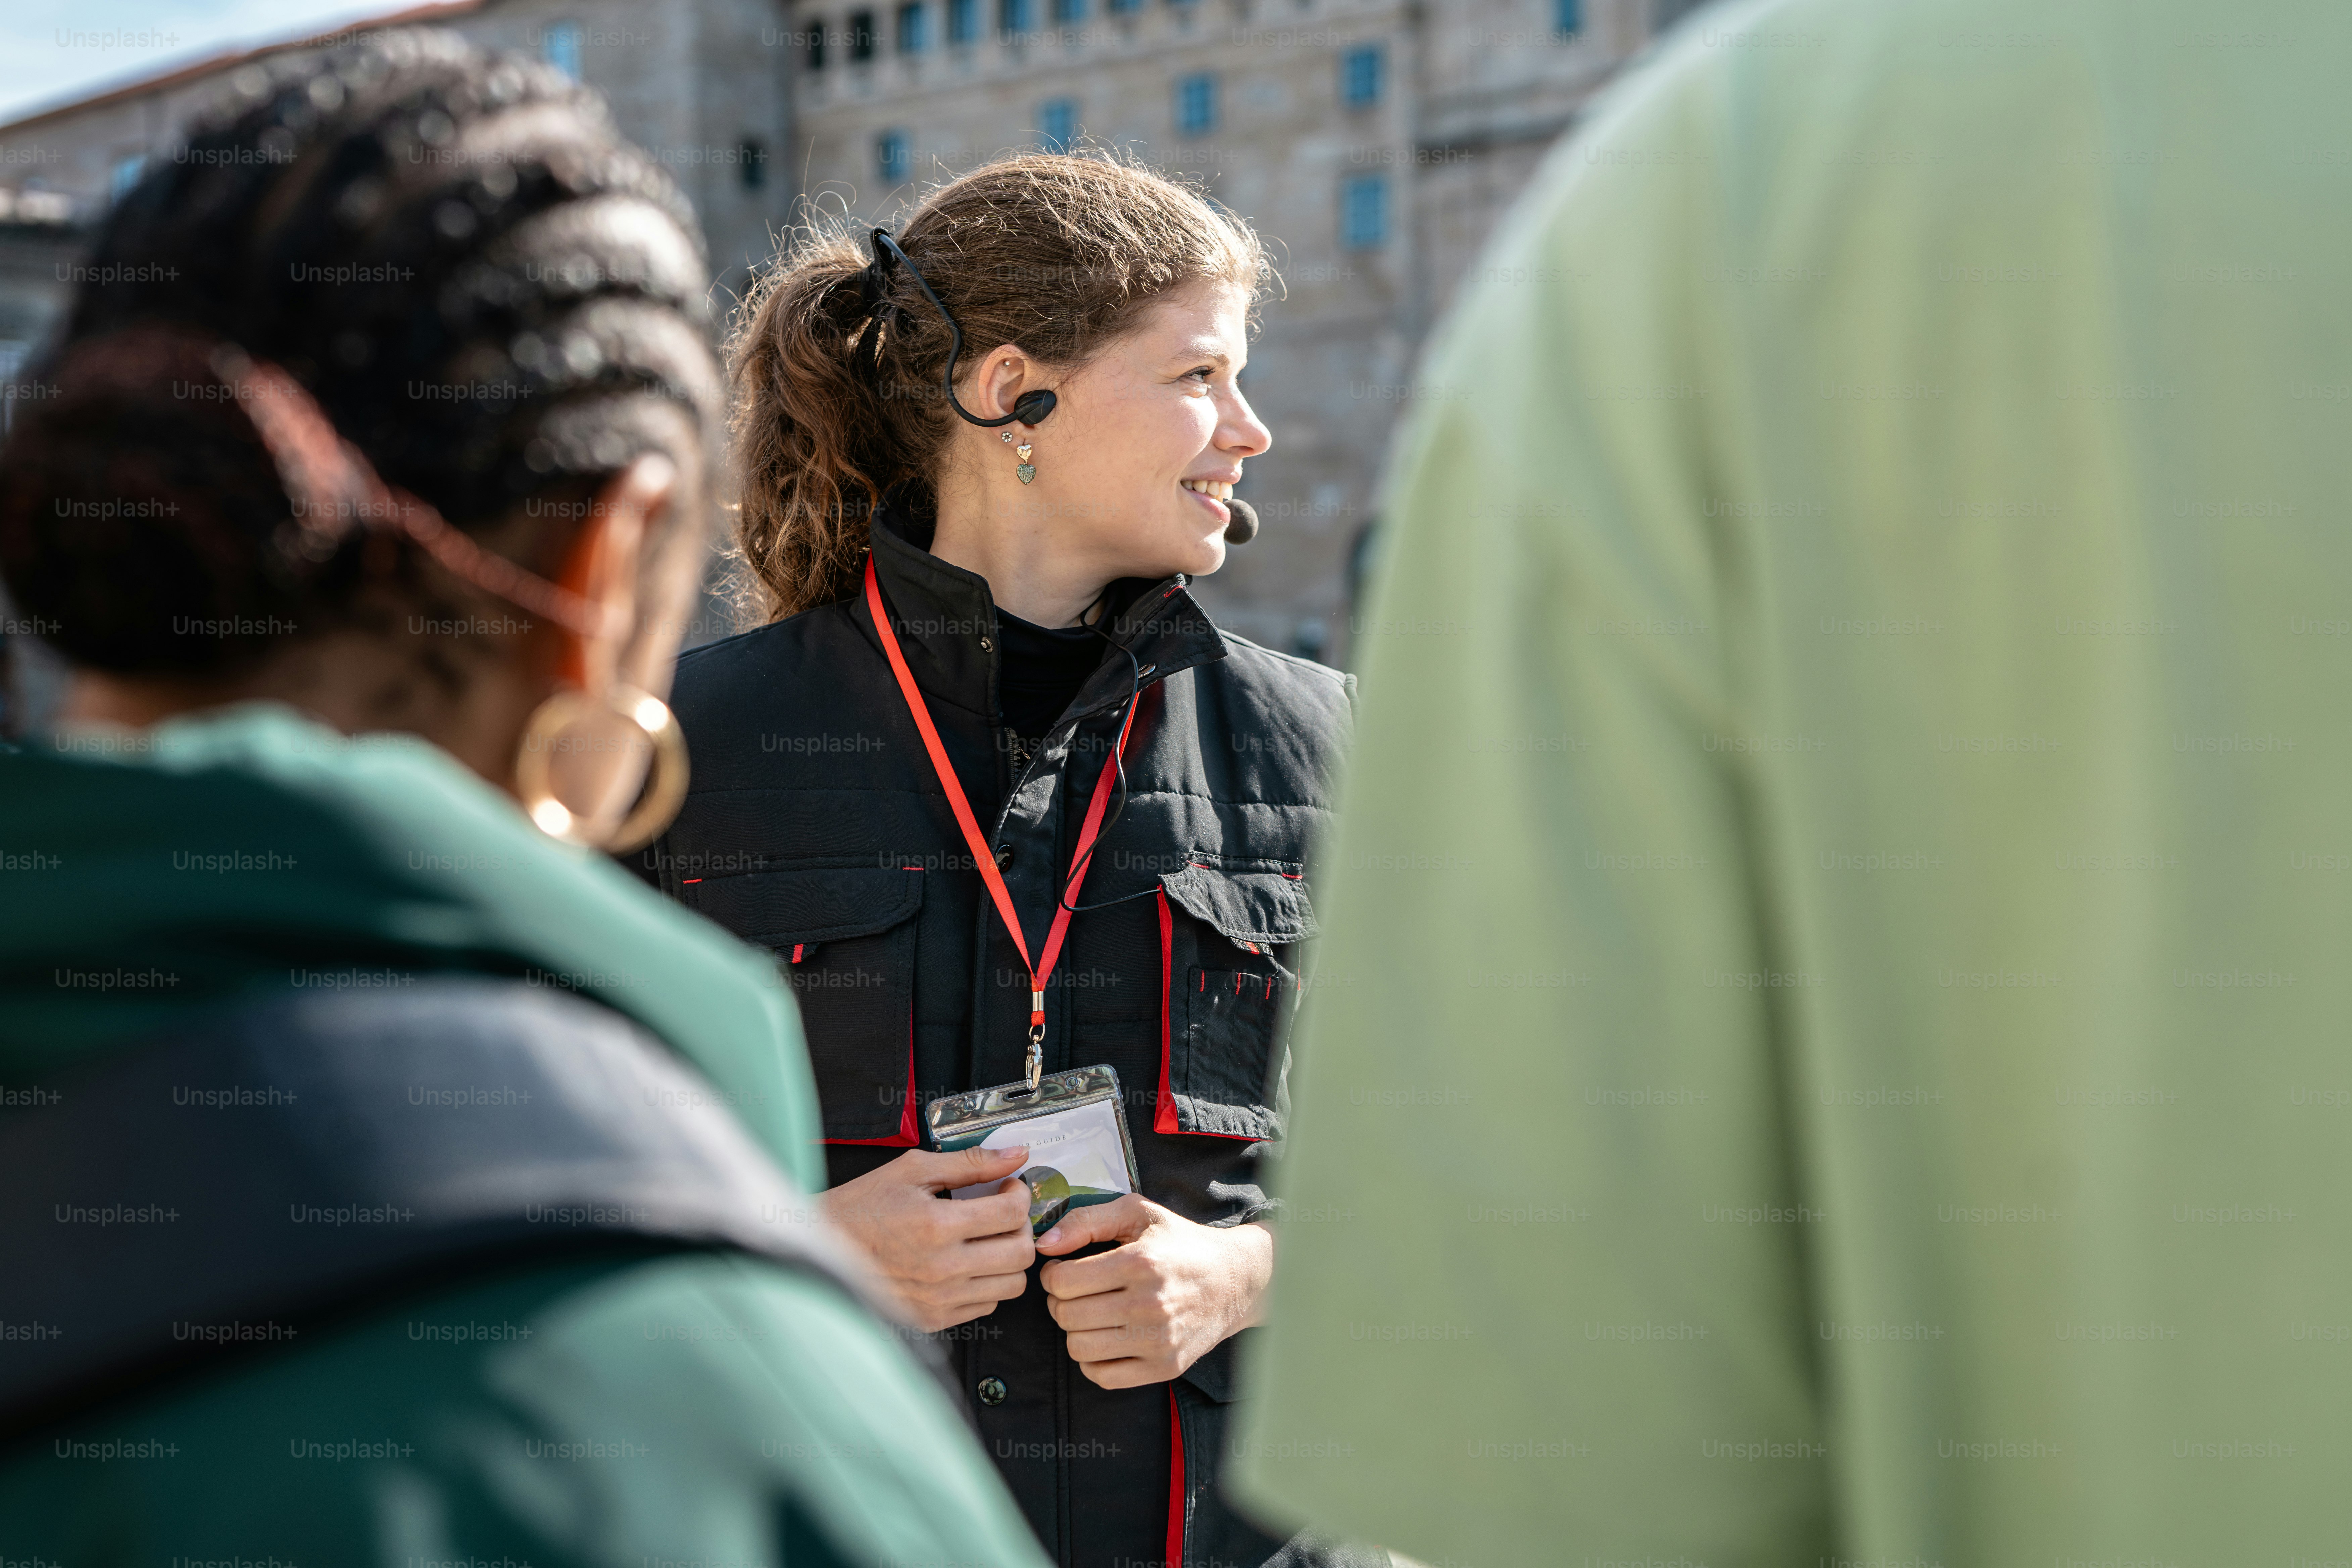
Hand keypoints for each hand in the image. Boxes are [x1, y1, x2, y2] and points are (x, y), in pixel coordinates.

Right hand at [819, 1146, 1036, 1331]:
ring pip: (1012, 1285)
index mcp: (937, 1225)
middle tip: (1004, 1212)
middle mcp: (942, 1268)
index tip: (1008, 1186)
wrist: (821, 1249)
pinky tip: (967, 1262)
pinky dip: (986, 1283)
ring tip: (988, 1238)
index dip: (1019, 1194)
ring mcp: (939, 1300)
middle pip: (1021, 1253)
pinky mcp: (932, 1319)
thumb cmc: (862, 1207)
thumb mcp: (913, 1170)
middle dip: (1021, 1226)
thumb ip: (970, 1162)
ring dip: (1009, 1257)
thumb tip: (1015, 1154)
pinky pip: (986, 1305)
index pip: (1012, 1213)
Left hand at [1035, 1196, 1273, 1387]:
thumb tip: (1044, 1246)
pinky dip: (1093, 1360)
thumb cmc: (1180, 1243)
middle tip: (1076, 1292)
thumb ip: (1086, 1220)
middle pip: (1066, 1315)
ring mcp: (1158, 1340)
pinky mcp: (1165, 1367)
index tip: (1063, 1270)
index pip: (1062, 1282)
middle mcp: (1149, 1304)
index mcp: (1140, 1262)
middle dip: (1060, 1301)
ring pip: (1079, 1348)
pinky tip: (1106, 1338)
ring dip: (1075, 1330)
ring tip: (1092, 1312)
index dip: (1052, 1275)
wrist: (1235, 1281)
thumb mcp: (1137, 1214)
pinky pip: (1102, 1377)